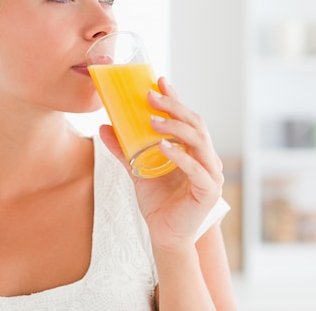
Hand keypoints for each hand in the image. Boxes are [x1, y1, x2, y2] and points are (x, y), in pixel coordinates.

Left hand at [99, 77, 223, 251]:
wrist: (165, 234)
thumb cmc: (158, 200)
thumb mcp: (137, 170)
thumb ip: (124, 150)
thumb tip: (104, 127)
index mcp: (193, 148)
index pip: (187, 117)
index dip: (175, 98)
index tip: (159, 81)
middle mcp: (206, 156)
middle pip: (196, 124)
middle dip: (174, 107)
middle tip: (151, 97)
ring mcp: (211, 173)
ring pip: (199, 141)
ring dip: (176, 128)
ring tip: (153, 120)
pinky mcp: (209, 191)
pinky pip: (197, 169)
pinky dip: (180, 156)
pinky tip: (162, 146)